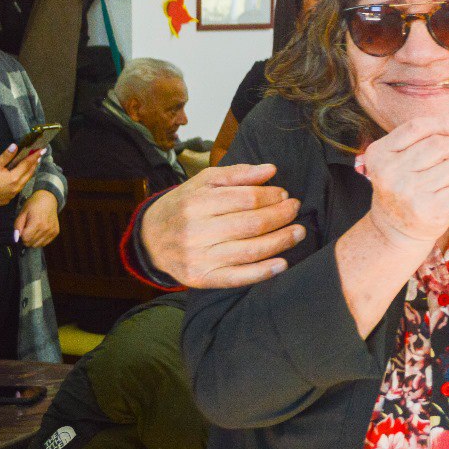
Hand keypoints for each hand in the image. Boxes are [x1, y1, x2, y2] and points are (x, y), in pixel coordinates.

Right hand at [0, 144, 41, 206]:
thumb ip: (6, 156)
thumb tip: (15, 146)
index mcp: (14, 177)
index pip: (27, 164)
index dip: (34, 156)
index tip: (42, 150)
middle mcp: (17, 187)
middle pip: (29, 174)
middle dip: (34, 165)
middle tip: (38, 157)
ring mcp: (13, 194)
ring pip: (24, 182)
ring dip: (28, 173)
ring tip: (31, 166)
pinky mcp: (8, 199)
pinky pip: (17, 189)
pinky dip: (20, 182)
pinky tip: (18, 179)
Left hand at [14, 190, 59, 247]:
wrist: (49, 200)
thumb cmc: (33, 205)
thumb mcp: (22, 212)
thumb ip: (18, 226)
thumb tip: (16, 238)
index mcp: (37, 223)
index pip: (25, 239)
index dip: (21, 236)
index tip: (22, 230)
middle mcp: (46, 229)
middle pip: (31, 243)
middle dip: (26, 239)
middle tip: (27, 230)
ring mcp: (52, 231)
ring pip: (38, 245)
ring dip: (33, 241)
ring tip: (33, 231)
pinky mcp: (56, 232)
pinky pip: (45, 243)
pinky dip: (40, 240)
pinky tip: (39, 232)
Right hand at [141, 164, 305, 287]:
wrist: (150, 239)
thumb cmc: (184, 206)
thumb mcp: (203, 182)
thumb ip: (238, 174)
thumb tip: (270, 169)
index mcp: (196, 203)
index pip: (245, 199)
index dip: (271, 196)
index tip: (284, 194)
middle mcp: (196, 231)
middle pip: (251, 225)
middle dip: (281, 216)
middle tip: (295, 209)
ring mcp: (199, 257)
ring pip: (249, 251)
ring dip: (280, 241)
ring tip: (298, 232)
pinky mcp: (202, 278)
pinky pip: (238, 277)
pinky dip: (263, 272)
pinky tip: (283, 263)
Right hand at [360, 114, 448, 248]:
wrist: (394, 229)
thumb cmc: (405, 185)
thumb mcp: (401, 158)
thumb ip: (425, 137)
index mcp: (379, 153)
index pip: (417, 127)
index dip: (446, 121)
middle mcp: (389, 172)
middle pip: (438, 145)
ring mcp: (406, 192)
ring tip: (445, 181)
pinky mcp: (424, 210)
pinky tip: (444, 197)